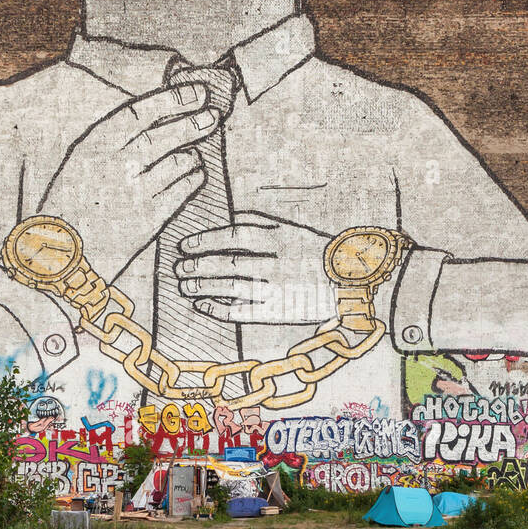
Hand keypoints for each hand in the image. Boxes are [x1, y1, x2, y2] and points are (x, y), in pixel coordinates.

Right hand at [38, 83, 223, 280]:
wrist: (61, 256)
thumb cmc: (68, 207)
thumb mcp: (78, 164)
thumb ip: (110, 143)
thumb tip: (154, 121)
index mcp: (92, 145)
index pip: (140, 113)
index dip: (172, 99)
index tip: (195, 91)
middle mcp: (116, 164)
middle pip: (167, 135)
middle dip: (194, 121)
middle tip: (212, 115)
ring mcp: (135, 192)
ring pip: (181, 162)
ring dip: (192, 156)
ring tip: (192, 157)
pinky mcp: (150, 218)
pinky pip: (184, 190)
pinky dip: (193, 180)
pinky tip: (193, 177)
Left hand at [174, 212, 333, 324]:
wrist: (348, 284)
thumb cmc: (317, 254)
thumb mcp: (293, 229)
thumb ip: (262, 223)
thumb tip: (231, 216)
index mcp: (280, 238)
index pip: (234, 236)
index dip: (205, 240)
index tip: (185, 245)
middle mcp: (276, 263)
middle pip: (228, 263)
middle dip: (198, 266)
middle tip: (179, 268)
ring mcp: (277, 289)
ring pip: (231, 287)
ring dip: (202, 287)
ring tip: (184, 286)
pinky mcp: (278, 312)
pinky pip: (241, 312)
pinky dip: (219, 309)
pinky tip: (202, 305)